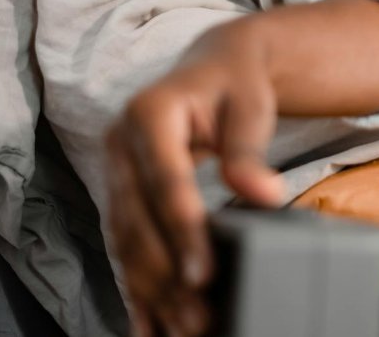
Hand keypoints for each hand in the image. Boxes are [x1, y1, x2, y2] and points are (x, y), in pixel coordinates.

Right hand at [105, 18, 285, 336]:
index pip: (166, 181)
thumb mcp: (250, 106)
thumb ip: (249, 151)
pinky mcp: (120, 191)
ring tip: (181, 326)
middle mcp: (121, 142)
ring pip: (126, 239)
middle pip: (138, 219)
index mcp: (150, 112)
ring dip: (150, 287)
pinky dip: (138, 282)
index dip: (182, 230)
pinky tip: (149, 319)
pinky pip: (125, 242)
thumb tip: (263, 194)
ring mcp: (115, 169)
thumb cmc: (237, 84)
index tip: (201, 274)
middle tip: (194, 317)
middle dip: (164, 273)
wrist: (215, 67)